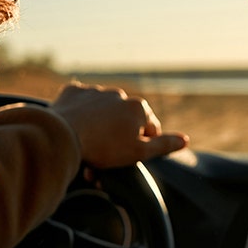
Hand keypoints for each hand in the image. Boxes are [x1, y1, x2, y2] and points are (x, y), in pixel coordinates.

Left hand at [50, 83, 187, 168]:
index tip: (128, 157)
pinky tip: (75, 127)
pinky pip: (80, 102)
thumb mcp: (139, 153)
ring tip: (89, 145)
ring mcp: (95, 91)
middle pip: (126, 119)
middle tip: (107, 155)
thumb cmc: (103, 147)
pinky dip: (80, 113)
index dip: (142, 145)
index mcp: (138, 108)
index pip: (150, 128)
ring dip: (101, 124)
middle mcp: (119, 94)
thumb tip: (185, 140)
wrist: (62, 136)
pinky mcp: (73, 92)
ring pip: (103, 110)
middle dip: (120, 134)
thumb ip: (164, 145)